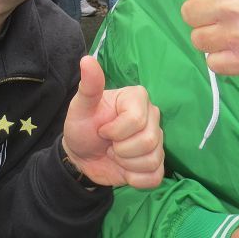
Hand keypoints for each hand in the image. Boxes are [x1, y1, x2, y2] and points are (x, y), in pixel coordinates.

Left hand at [62, 56, 163, 188]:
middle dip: (121, 149)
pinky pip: (155, 176)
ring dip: (126, 163)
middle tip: (109, 144)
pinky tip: (125, 168)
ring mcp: (157, 139)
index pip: (137, 120)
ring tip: (115, 153)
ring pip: (152, 159)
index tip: (102, 129)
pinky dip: (135, 178)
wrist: (82, 156)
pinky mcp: (157, 162)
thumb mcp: (80, 107)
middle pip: (149, 140)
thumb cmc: (82, 126)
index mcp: (137, 98)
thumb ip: (88, 86)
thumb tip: (86, 59)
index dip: (115, 132)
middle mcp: (152, 116)